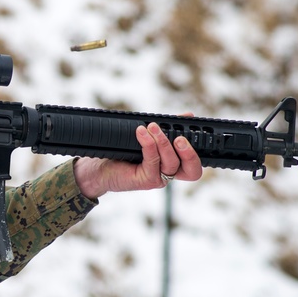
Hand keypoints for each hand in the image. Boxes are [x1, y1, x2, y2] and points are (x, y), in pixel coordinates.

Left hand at [74, 121, 202, 198]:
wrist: (98, 167)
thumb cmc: (123, 151)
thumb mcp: (149, 136)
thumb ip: (168, 128)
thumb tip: (188, 116)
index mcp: (173, 163)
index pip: (195, 162)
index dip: (199, 146)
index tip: (193, 126)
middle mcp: (168, 173)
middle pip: (192, 170)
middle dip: (190, 153)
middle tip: (180, 137)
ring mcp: (158, 179)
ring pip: (171, 162)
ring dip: (163, 142)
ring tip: (152, 127)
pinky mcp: (146, 181)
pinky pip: (152, 161)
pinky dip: (148, 144)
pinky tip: (141, 133)